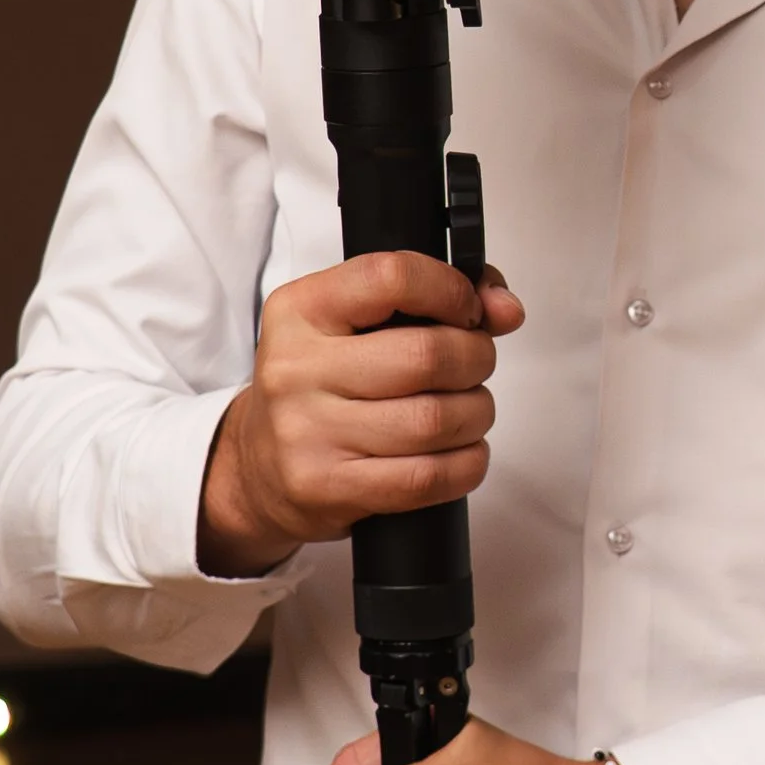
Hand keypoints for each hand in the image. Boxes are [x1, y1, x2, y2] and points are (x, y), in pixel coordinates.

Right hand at [197, 253, 523, 576]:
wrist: (258, 464)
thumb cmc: (321, 384)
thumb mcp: (355, 323)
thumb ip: (434, 297)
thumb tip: (505, 308)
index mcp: (301, 310)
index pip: (391, 277)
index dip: (451, 291)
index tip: (468, 312)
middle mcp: (297, 368)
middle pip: (427, 356)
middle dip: (475, 360)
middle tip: (474, 367)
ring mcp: (308, 432)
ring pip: (434, 420)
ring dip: (475, 415)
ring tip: (468, 411)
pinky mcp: (328, 487)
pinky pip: (426, 477)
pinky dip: (465, 464)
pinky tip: (461, 452)